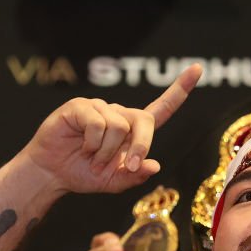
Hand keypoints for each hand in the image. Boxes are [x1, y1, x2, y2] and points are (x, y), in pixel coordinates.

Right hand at [20, 65, 201, 193]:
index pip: (161, 108)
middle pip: (144, 120)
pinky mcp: (80, 107)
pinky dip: (92, 143)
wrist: (51, 174)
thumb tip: (154, 165)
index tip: (198, 69)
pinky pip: (97, 123)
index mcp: (132, 129)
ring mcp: (100, 108)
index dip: (180, 89)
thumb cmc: (83, 174)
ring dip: (106, 151)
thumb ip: (135, 175)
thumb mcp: (115, 182)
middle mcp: (118, 114)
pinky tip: (82, 147)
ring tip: (93, 158)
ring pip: (119, 126)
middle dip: (139, 145)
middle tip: (125, 165)